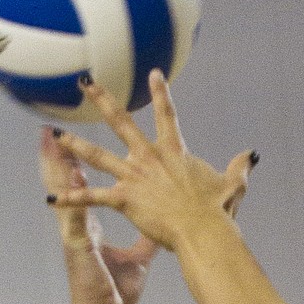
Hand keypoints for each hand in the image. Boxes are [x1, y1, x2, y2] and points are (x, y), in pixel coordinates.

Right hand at [42, 126, 156, 303]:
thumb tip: (160, 229)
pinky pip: (73, 216)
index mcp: (90, 228)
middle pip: (68, 184)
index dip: (77, 166)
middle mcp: (79, 227)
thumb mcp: (137, 262)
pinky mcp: (77, 247)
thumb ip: (146, 241)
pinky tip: (72, 176)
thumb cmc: (115, 296)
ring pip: (64, 193)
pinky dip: (72, 196)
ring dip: (55, 166)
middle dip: (59, 156)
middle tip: (51, 129)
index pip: (84, 189)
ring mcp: (75, 236)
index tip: (74, 143)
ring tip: (50, 140)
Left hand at [51, 72, 255, 252]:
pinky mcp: (125, 198)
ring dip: (76, 143)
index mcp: (173, 151)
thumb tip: (251, 156)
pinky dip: (72, 198)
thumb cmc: (217, 211)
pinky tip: (51, 198)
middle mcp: (149, 157)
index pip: (166, 114)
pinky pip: (92, 197)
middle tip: (86, 84)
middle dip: (102, 101)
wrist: (202, 228)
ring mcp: (135, 175)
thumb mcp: (232, 185)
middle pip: (121, 122)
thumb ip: (239, 169)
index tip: (153, 74)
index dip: (160, 93)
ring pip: (98, 154)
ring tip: (57, 133)